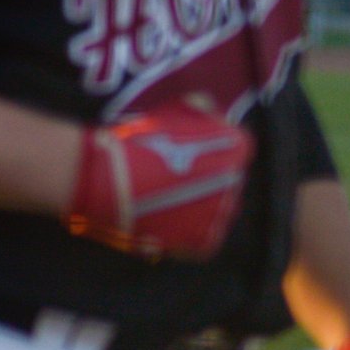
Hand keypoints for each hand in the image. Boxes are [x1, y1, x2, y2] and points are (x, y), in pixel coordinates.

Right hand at [66, 101, 253, 259]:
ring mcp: (222, 214)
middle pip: (226, 181)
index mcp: (238, 145)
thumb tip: (208, 110)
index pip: (235, 148)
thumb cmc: (140, 138)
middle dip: (204, 180)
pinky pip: (201, 239)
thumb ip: (201, 107)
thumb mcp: (174, 107)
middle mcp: (238, 180)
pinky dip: (184, 234)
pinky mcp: (205, 243)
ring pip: (214, 211)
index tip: (185, 152)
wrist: (111, 178)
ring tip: (162, 201)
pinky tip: (162, 220)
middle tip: (170, 178)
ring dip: (195, 207)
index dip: (209, 150)